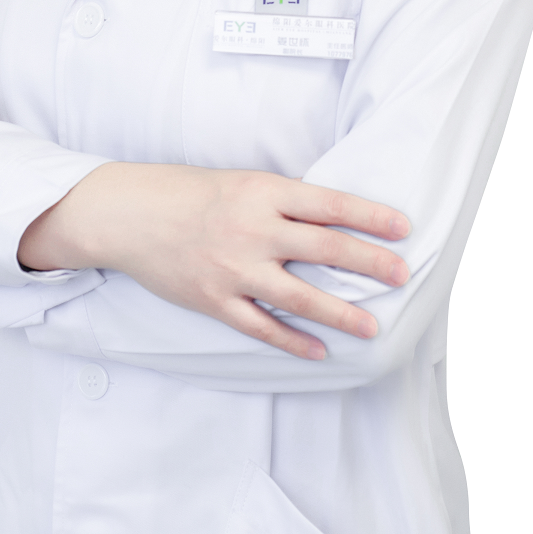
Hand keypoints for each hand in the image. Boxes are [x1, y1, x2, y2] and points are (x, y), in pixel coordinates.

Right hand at [19, 162, 410, 359]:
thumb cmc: (188, 193)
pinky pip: (262, 326)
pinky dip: (292, 340)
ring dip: (340, 313)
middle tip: (402, 274)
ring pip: (300, 296)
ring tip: (372, 326)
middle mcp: (253, 229)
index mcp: (263, 191)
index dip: (371, 216)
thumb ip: (281, 202)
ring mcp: (234, 269)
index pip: (330, 204)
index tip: (403, 228)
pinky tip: (319, 350)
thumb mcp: (241, 182)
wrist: (129, 214)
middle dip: (369, 263)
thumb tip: (332, 221)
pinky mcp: (215, 300)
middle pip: (326, 249)